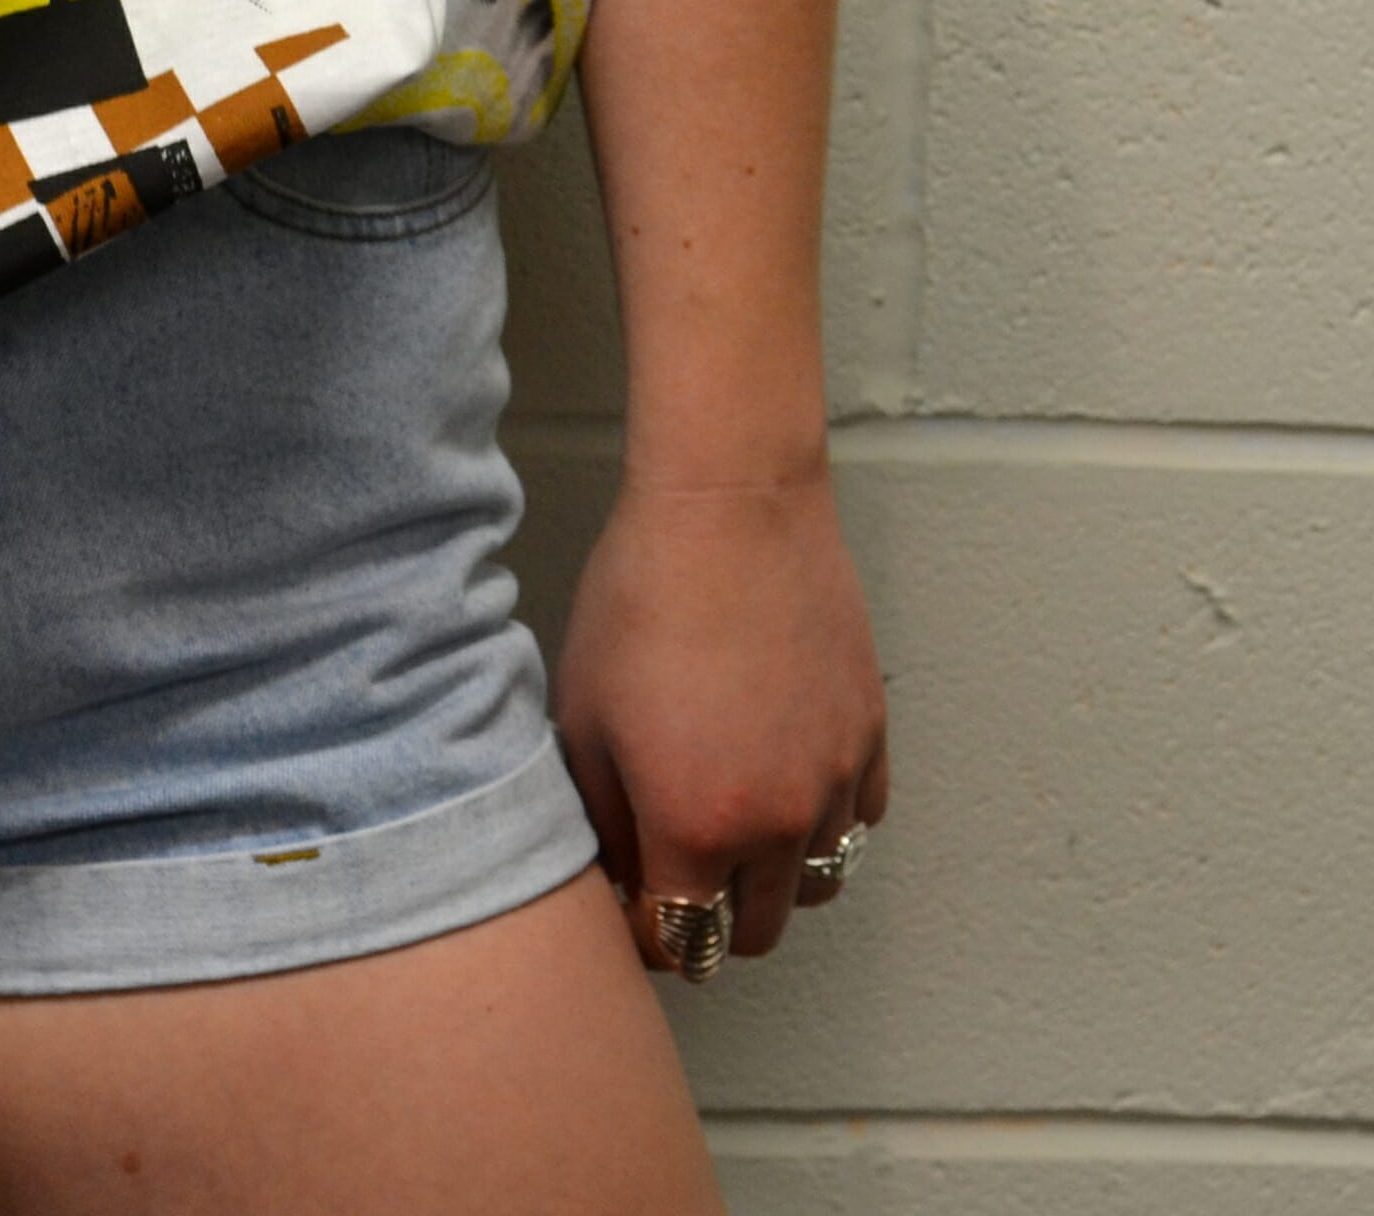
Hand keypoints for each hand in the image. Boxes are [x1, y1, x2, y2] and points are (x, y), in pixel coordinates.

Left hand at [552, 463, 889, 965]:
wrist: (727, 512)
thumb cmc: (638, 601)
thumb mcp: (583, 717)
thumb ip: (601, 819)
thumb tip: (617, 874)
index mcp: (697, 827)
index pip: (679, 942)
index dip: (644, 936)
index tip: (627, 911)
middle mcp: (780, 823)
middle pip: (754, 933)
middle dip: (707, 922)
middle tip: (670, 876)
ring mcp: (835, 782)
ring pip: (815, 886)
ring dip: (771, 880)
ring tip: (727, 828)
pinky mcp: (871, 737)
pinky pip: (856, 821)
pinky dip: (823, 823)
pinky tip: (780, 779)